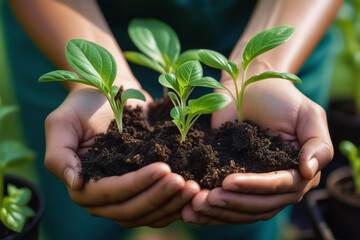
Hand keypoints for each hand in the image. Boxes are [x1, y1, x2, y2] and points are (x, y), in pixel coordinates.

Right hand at [44, 88, 199, 226]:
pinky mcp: (144, 187)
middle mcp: (104, 196)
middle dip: (159, 197)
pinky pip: (160, 206)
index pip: (111, 193)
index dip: (137, 184)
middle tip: (184, 182)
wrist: (110, 93)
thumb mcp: (62, 123)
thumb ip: (60, 155)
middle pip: (131, 209)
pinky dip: (177, 204)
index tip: (163, 168)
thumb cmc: (84, 105)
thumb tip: (75, 183)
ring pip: (148, 213)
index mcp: (83, 183)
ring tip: (195, 188)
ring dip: (172, 204)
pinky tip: (195, 192)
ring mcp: (126, 194)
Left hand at [182, 79, 331, 224]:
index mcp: (300, 171)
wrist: (249, 84)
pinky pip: (226, 201)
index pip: (281, 188)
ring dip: (219, 211)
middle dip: (233, 204)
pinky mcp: (234, 179)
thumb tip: (308, 173)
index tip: (228, 182)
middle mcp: (279, 183)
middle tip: (206, 199)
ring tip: (194, 206)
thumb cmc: (280, 96)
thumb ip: (317, 144)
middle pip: (260, 205)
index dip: (256, 187)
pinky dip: (210, 209)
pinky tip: (190, 208)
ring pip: (242, 210)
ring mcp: (255, 183)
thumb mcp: (308, 114)